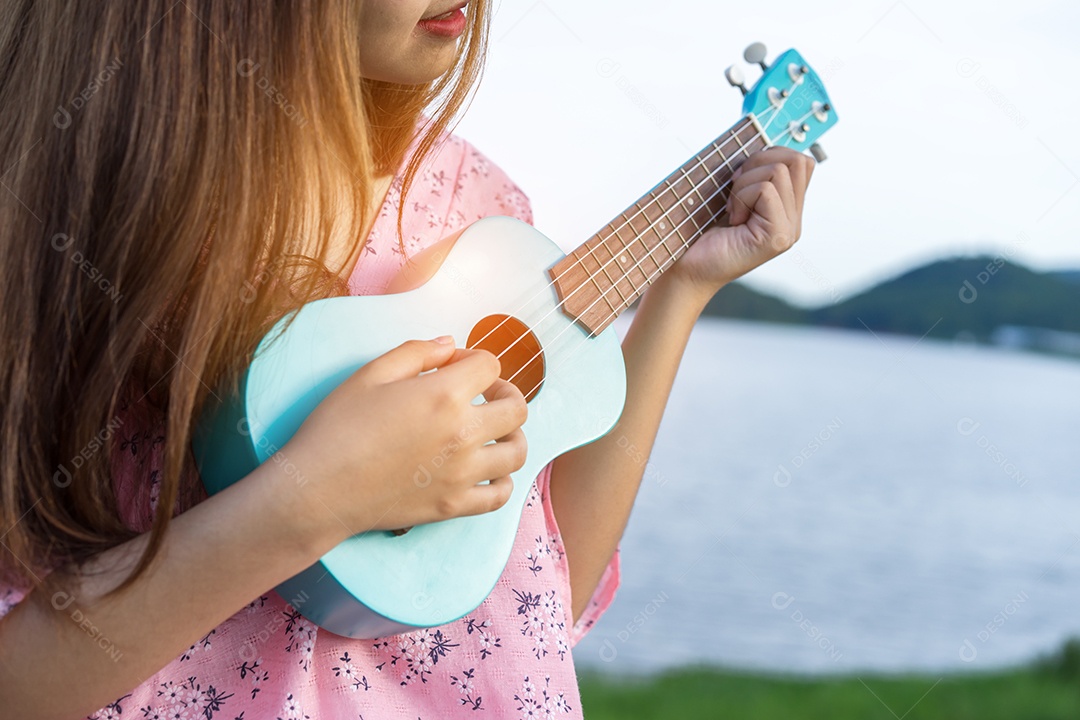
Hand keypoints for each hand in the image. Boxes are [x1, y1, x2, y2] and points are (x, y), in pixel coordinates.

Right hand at [278, 338, 528, 542]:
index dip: (474, 359)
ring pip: (517, 452)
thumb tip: (450, 346)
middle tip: (485, 395)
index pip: (490, 366)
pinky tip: (487, 470)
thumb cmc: (336, 428)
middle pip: (516, 409)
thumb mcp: (370, 374)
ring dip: (511, 435)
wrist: (317, 490)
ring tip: (492, 431)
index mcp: (444, 396)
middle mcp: (463, 435)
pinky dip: (502, 481)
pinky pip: (501, 495)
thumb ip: (417, 352)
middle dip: (505, 393)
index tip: (456, 367)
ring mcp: (462, 474)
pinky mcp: (453, 506)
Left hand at [662, 146, 814, 301]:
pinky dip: (741, 197)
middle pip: (797, 160)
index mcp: (786, 208)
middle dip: (757, 163)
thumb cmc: (699, 231)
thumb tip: (761, 141)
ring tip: (732, 209)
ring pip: (779, 171)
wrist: (685, 268)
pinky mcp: (778, 236)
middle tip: (734, 192)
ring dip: (744, 184)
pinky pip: (765, 189)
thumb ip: (753, 172)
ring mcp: (790, 230)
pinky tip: (733, 220)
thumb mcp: (730, 193)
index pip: (800, 161)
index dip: (769, 156)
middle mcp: (794, 220)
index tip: (739, 180)